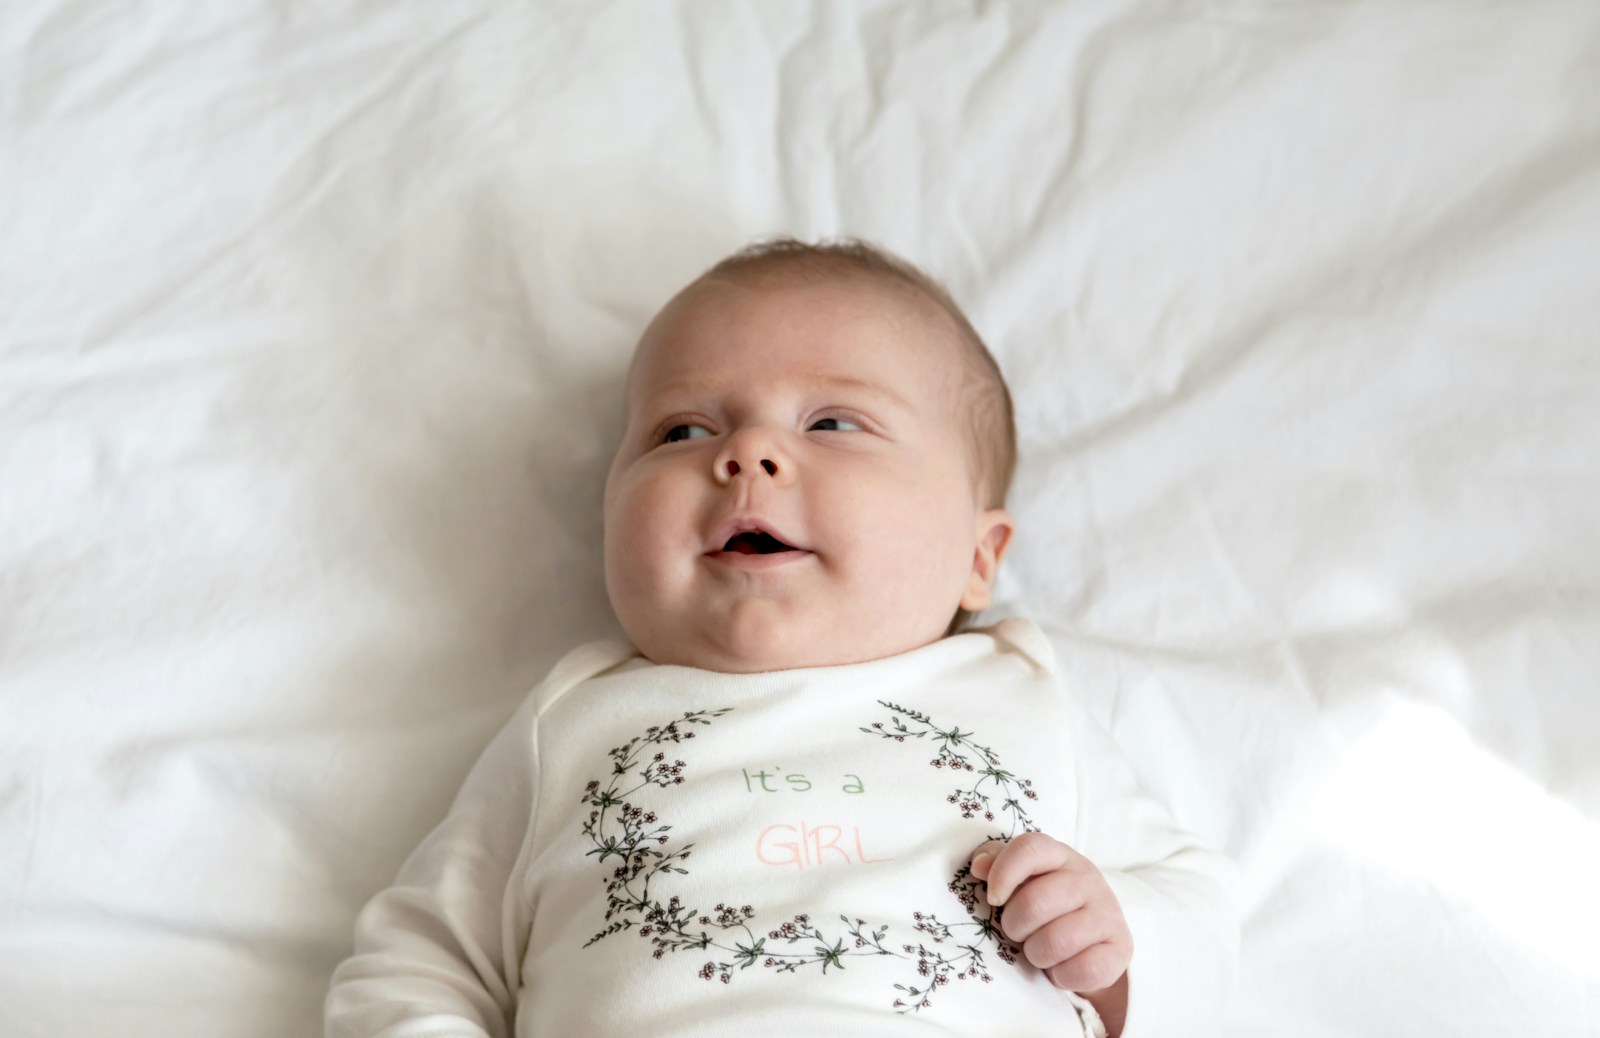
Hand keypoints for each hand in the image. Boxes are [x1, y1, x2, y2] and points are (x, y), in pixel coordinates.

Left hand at [970, 832, 1131, 1031]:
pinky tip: (1062, 967)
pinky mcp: (1120, 948)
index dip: (1003, 873)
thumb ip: (998, 864)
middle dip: (1015, 926)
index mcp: (1059, 856)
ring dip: (1037, 954)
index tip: (993, 898)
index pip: (1029, 849)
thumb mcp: (1023, 879)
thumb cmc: (1047, 905)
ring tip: (1038, 951)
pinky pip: (1081, 970)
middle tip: (1018, 932)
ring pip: (1056, 941)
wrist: (1093, 941)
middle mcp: (1087, 879)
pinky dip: (1063, 976)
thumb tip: (979, 865)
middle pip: (1035, 902)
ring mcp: (1107, 913)